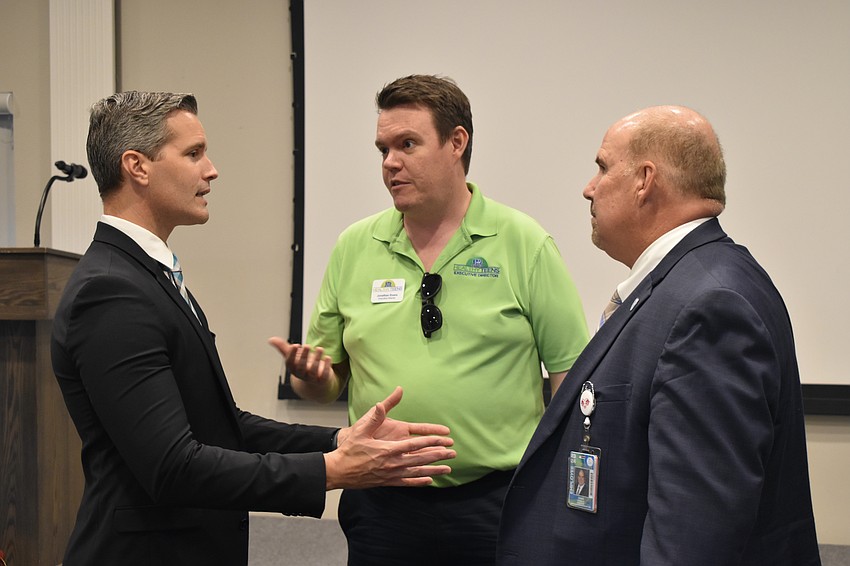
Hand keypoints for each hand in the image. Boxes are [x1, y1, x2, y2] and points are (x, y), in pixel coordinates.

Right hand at [268, 337, 332, 384]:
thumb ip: (283, 348)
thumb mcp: (294, 357)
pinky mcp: (322, 380)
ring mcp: (312, 378)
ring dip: (317, 360)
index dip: (292, 355)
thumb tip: (271, 339)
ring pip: (313, 371)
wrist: (315, 381)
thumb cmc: (303, 365)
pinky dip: (326, 367)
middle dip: (304, 356)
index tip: (295, 345)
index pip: (290, 363)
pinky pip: (324, 376)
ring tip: (320, 348)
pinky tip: (328, 358)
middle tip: (308, 345)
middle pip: (301, 367)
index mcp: (293, 369)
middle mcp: (301, 374)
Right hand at [325, 387, 454, 489]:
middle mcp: (392, 463)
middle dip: (438, 456)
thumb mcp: (361, 429)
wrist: (338, 471)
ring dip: (434, 470)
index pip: (415, 445)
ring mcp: (390, 474)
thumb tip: (383, 402)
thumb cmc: (349, 449)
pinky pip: (407, 482)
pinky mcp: (387, 482)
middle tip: (453, 453)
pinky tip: (429, 480)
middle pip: (420, 459)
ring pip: (417, 472)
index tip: (445, 440)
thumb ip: (375, 416)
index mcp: (388, 449)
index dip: (431, 442)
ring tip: (448, 469)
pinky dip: (419, 481)